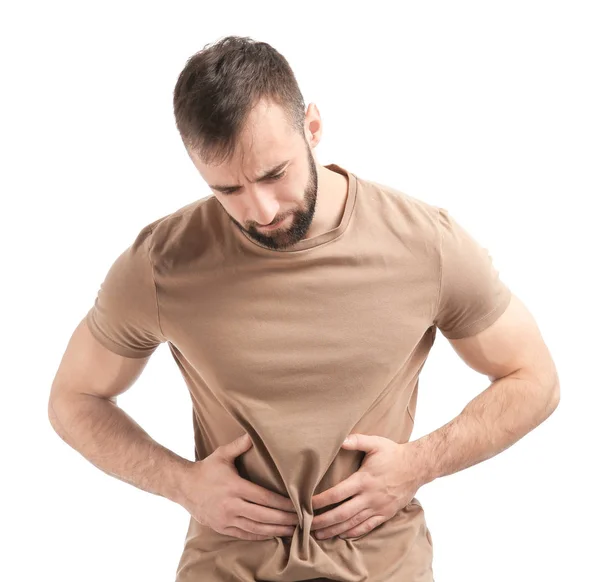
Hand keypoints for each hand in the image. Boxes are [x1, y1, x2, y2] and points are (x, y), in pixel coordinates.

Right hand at [179, 433, 298, 540]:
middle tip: (301, 520)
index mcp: (234, 487)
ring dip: (275, 530)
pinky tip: (272, 535)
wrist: (184, 487)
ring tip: (291, 530)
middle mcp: (231, 505)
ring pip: (256, 528)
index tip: (297, 505)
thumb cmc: (206, 469)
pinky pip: (244, 534)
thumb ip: (240, 445)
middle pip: (264, 515)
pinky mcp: (222, 528)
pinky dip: (260, 535)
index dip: (283, 504)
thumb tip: (254, 434)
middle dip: (284, 519)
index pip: (264, 498)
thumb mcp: (222, 454)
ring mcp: (226, 519)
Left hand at [310, 434, 422, 539]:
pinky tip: (342, 534)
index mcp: (364, 480)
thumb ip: (356, 440)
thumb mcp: (375, 443)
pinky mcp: (386, 514)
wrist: (417, 466)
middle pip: (342, 513)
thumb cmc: (394, 453)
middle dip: (323, 521)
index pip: (337, 494)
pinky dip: (353, 532)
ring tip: (319, 535)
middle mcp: (369, 497)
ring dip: (334, 529)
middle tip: (308, 526)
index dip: (321, 501)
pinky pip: (367, 527)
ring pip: (353, 523)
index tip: (307, 504)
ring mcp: (378, 507)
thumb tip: (339, 439)